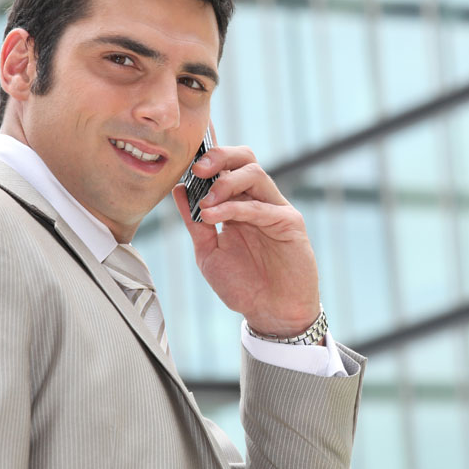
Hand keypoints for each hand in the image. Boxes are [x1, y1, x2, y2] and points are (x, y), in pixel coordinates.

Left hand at [172, 145, 320, 336]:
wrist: (272, 313)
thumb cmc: (243, 285)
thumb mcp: (208, 252)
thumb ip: (195, 222)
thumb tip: (178, 189)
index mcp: (238, 203)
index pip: (226, 167)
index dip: (208, 155)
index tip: (184, 158)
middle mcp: (257, 200)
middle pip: (245, 158)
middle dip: (219, 156)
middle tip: (197, 169)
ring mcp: (275, 209)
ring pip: (255, 173)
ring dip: (225, 182)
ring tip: (205, 203)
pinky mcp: (290, 222)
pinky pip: (261, 206)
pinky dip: (234, 208)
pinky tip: (212, 215)